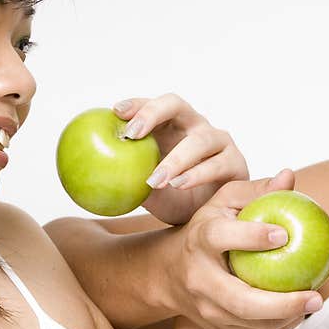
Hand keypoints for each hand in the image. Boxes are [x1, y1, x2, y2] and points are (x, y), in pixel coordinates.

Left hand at [112, 94, 247, 224]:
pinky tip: (179, 184)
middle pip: (177, 105)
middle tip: (133, 134)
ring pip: (200, 138)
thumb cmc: (173, 201)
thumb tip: (91, 174)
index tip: (116, 112)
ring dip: (176, 158)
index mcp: (171, 127)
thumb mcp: (146, 191)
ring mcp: (218, 142)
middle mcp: (195, 127)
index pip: (153, 107)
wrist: (205, 223)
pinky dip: (198, 173)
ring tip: (156, 178)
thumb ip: (126, 178)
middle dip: (153, 113)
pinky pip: (219, 163)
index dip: (137, 105)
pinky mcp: (236, 162)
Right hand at [159, 169, 323, 328]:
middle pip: (239, 299)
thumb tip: (289, 177)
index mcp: (199, 239)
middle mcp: (199, 278)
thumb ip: (256, 190)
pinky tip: (301, 312)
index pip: (221, 238)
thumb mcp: (224, 202)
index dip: (250, 237)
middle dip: (281, 303)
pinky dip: (280, 326)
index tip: (283, 235)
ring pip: (250, 322)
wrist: (169, 273)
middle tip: (316, 296)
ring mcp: (206, 308)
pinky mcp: (216, 327)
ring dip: (287, 318)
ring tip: (315, 302)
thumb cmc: (207, 228)